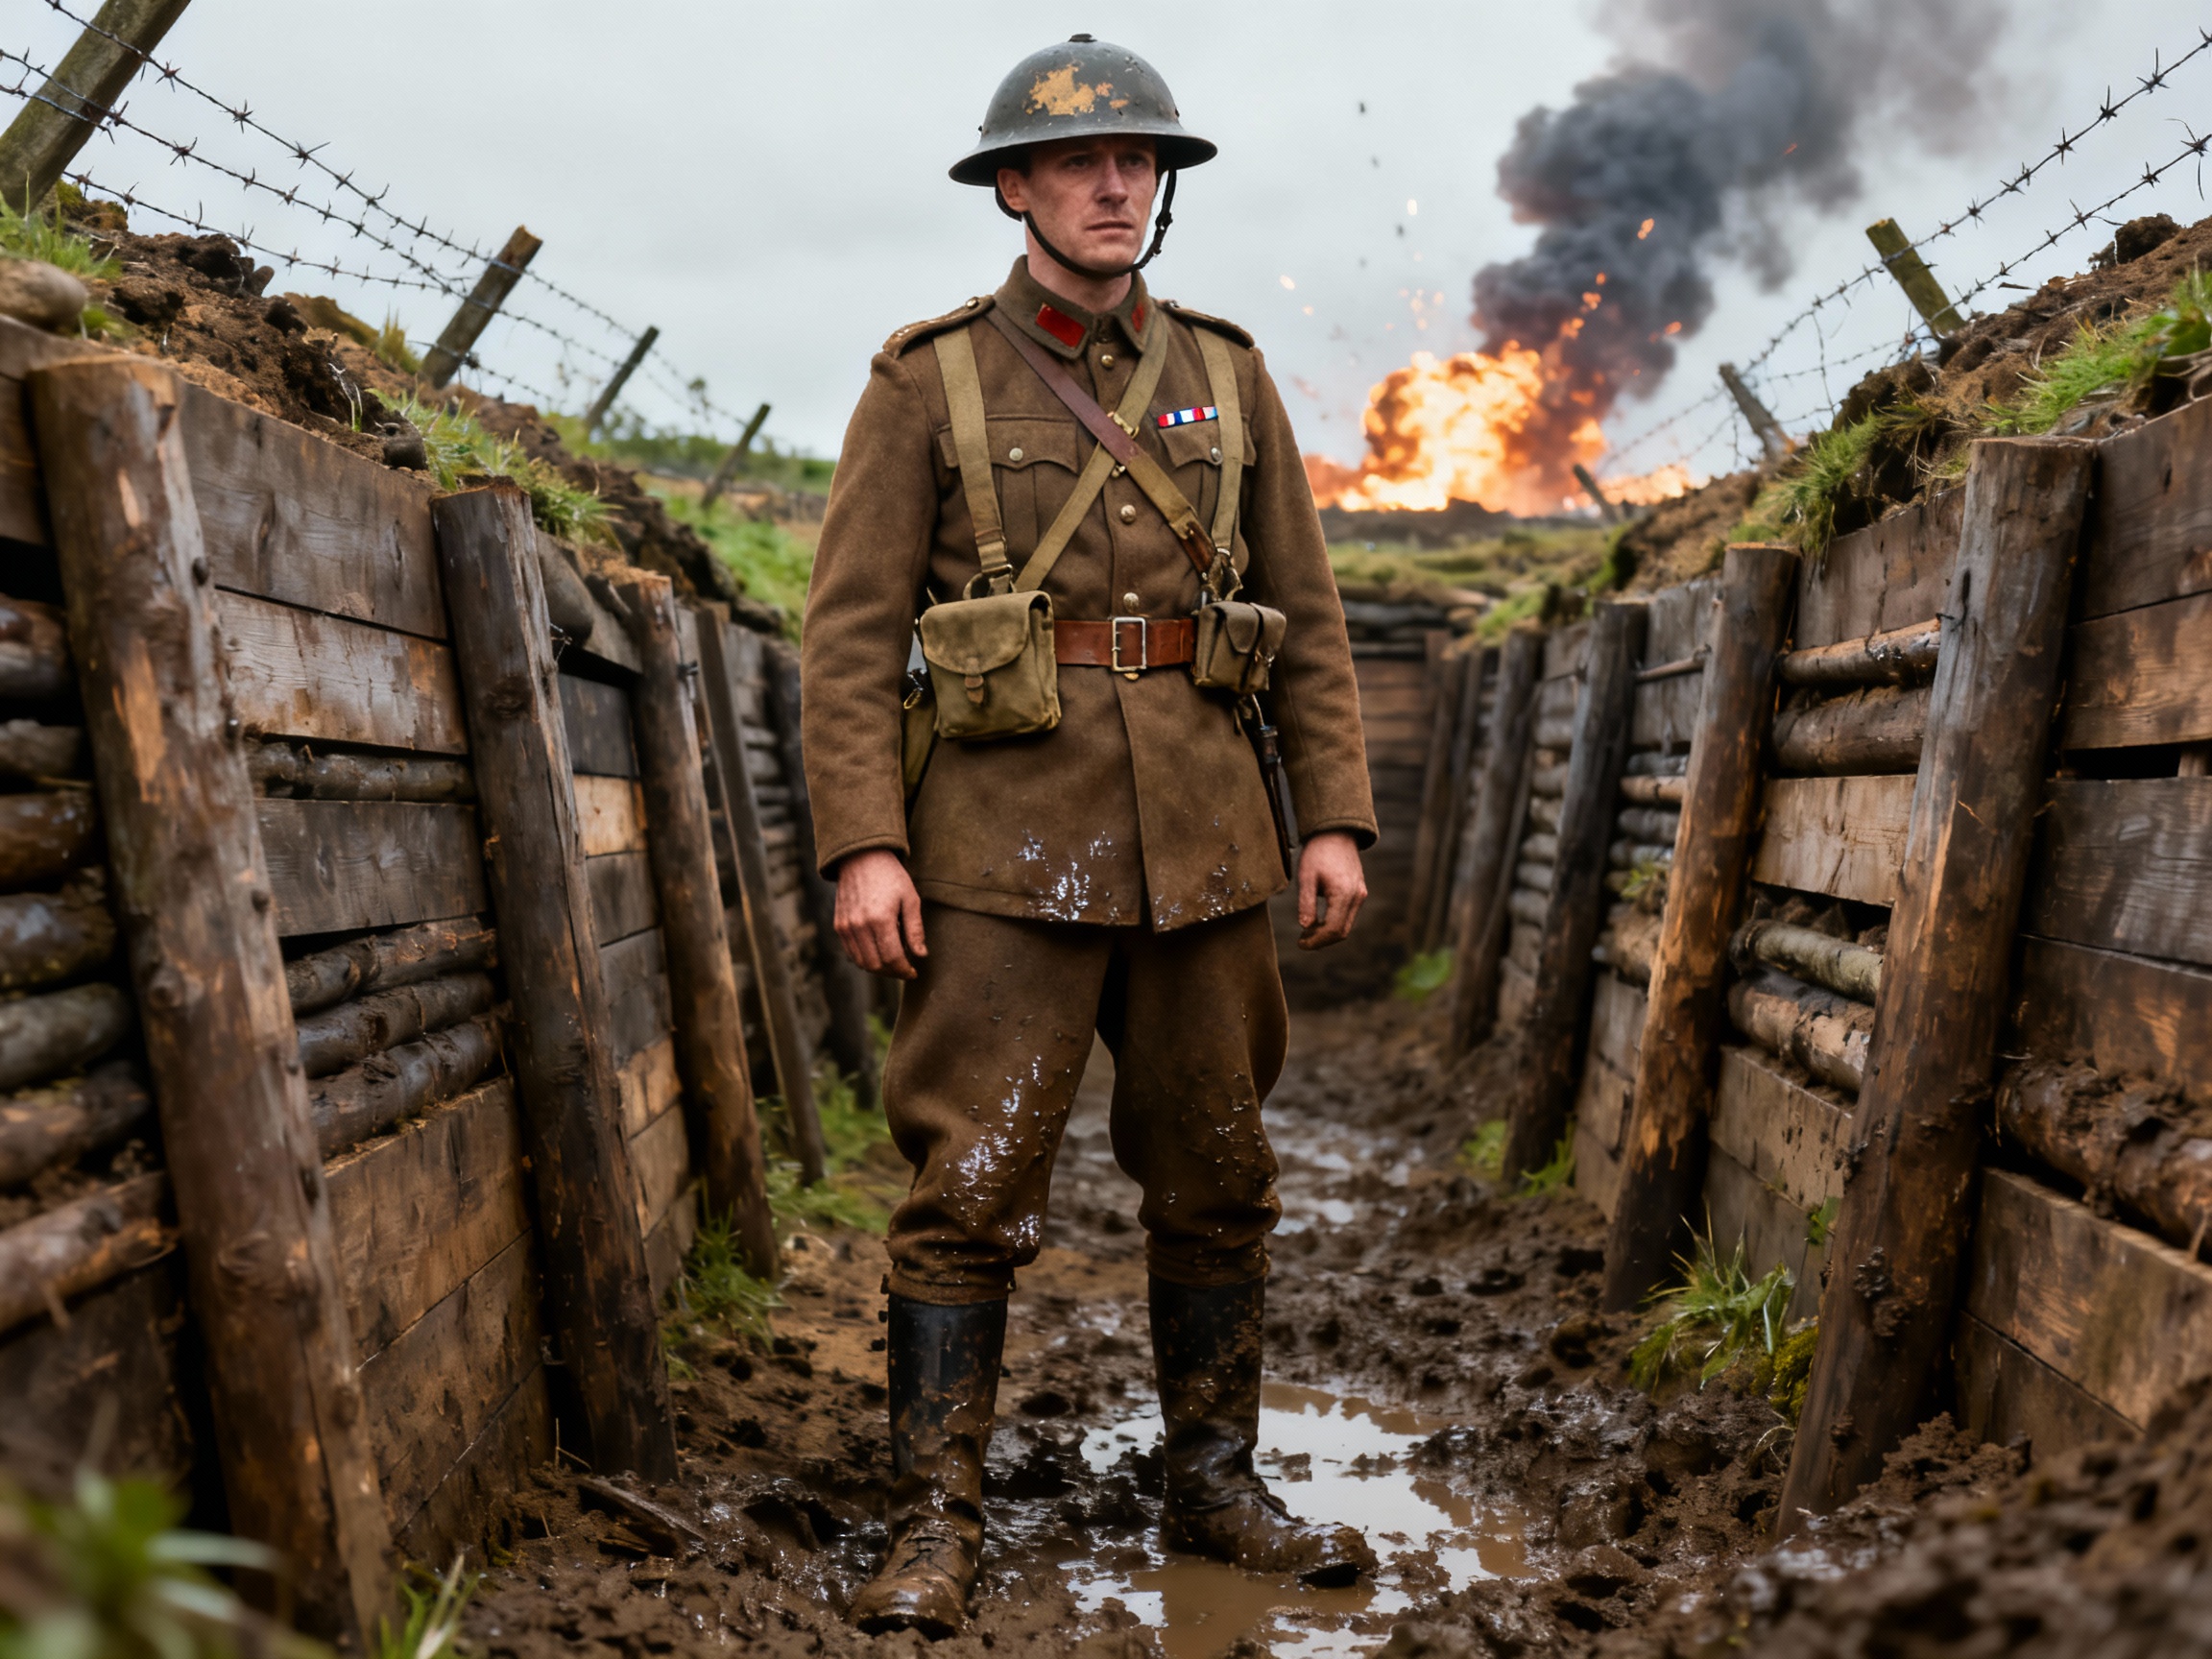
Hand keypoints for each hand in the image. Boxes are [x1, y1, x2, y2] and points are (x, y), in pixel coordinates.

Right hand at [835, 850, 927, 978]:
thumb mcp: (910, 899)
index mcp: (880, 919)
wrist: (862, 858)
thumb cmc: (891, 876)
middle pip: (876, 965)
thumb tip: (921, 955)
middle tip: (904, 969)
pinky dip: (865, 959)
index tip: (913, 972)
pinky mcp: (839, 925)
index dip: (904, 970)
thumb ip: (915, 929)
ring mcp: (846, 927)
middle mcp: (860, 926)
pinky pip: (851, 952)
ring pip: (862, 962)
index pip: (892, 958)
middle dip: (892, 972)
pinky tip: (878, 952)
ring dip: (878, 968)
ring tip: (892, 962)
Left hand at [1295, 831, 1366, 950]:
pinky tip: (1318, 921)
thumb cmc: (1318, 853)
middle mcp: (1357, 897)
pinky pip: (1348, 915)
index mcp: (1343, 894)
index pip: (1333, 930)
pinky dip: (1334, 923)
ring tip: (1307, 932)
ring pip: (1346, 925)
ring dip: (1327, 933)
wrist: (1336, 833)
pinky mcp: (1359, 892)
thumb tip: (1305, 927)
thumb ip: (1306, 903)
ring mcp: (1360, 895)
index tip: (1300, 943)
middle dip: (1321, 940)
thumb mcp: (1306, 877)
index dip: (1316, 941)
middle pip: (1341, 932)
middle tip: (1302, 941)